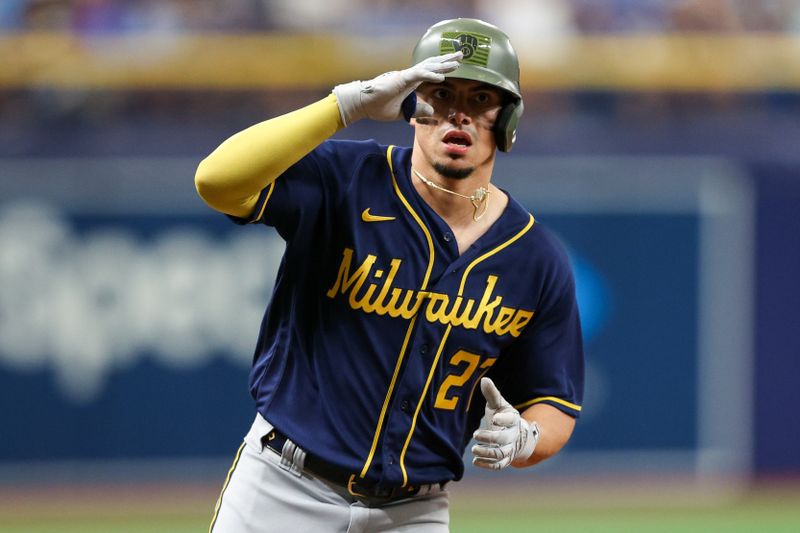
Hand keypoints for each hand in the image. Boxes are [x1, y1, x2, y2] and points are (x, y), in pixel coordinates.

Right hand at [332, 52, 461, 125]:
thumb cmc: (378, 106)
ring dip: (443, 64)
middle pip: (431, 65)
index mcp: (410, 82)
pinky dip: (430, 75)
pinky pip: (419, 75)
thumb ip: (418, 110)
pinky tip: (441, 77)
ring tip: (456, 61)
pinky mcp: (401, 79)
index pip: (429, 71)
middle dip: (447, 61)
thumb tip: (432, 111)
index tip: (455, 65)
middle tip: (461, 55)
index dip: (442, 67)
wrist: (362, 105)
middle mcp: (410, 76)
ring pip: (428, 67)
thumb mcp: (404, 111)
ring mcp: (406, 76)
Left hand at [471, 377, 539, 469]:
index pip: (511, 419)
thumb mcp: (499, 405)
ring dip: (487, 452)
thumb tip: (484, 379)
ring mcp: (510, 449)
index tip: (495, 419)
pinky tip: (476, 461)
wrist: (516, 435)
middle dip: (491, 438)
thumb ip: (492, 394)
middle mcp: (513, 435)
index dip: (504, 419)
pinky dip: (487, 464)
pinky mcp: (505, 460)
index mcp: (513, 419)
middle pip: (504, 439)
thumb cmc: (502, 416)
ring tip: (474, 449)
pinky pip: (498, 465)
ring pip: (501, 454)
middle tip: (476, 435)